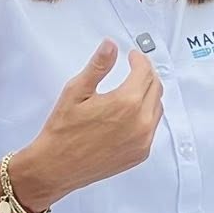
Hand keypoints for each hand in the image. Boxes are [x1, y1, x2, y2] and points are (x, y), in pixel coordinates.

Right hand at [15, 40, 162, 205]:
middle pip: (156, 88)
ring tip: (132, 88)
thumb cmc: (63, 131)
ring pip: (157, 108)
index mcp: (126, 102)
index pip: (145, 72)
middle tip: (135, 68)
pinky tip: (130, 113)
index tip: (133, 56)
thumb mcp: (76, 91)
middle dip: (147, 74)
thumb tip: (110, 46)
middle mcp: (140, 122)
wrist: (56, 167)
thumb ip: (98, 66)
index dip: (140, 60)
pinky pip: (152, 127)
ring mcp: (143, 140)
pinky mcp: (141, 153)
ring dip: (149, 94)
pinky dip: (146, 115)